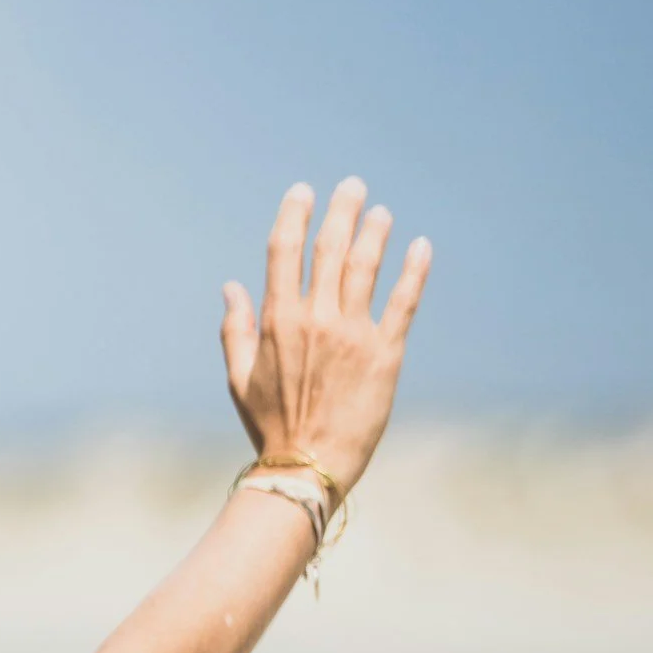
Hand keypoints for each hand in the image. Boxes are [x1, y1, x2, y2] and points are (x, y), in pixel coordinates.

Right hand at [219, 178, 430, 494]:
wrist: (308, 465)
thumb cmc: (269, 424)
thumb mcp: (238, 376)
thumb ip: (236, 327)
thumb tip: (232, 285)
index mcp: (279, 321)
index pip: (285, 252)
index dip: (294, 215)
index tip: (303, 191)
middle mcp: (317, 319)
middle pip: (331, 249)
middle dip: (342, 211)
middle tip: (353, 186)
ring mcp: (353, 333)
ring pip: (367, 267)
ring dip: (375, 233)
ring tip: (382, 212)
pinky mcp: (386, 352)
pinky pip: (404, 301)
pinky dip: (414, 270)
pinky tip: (420, 246)